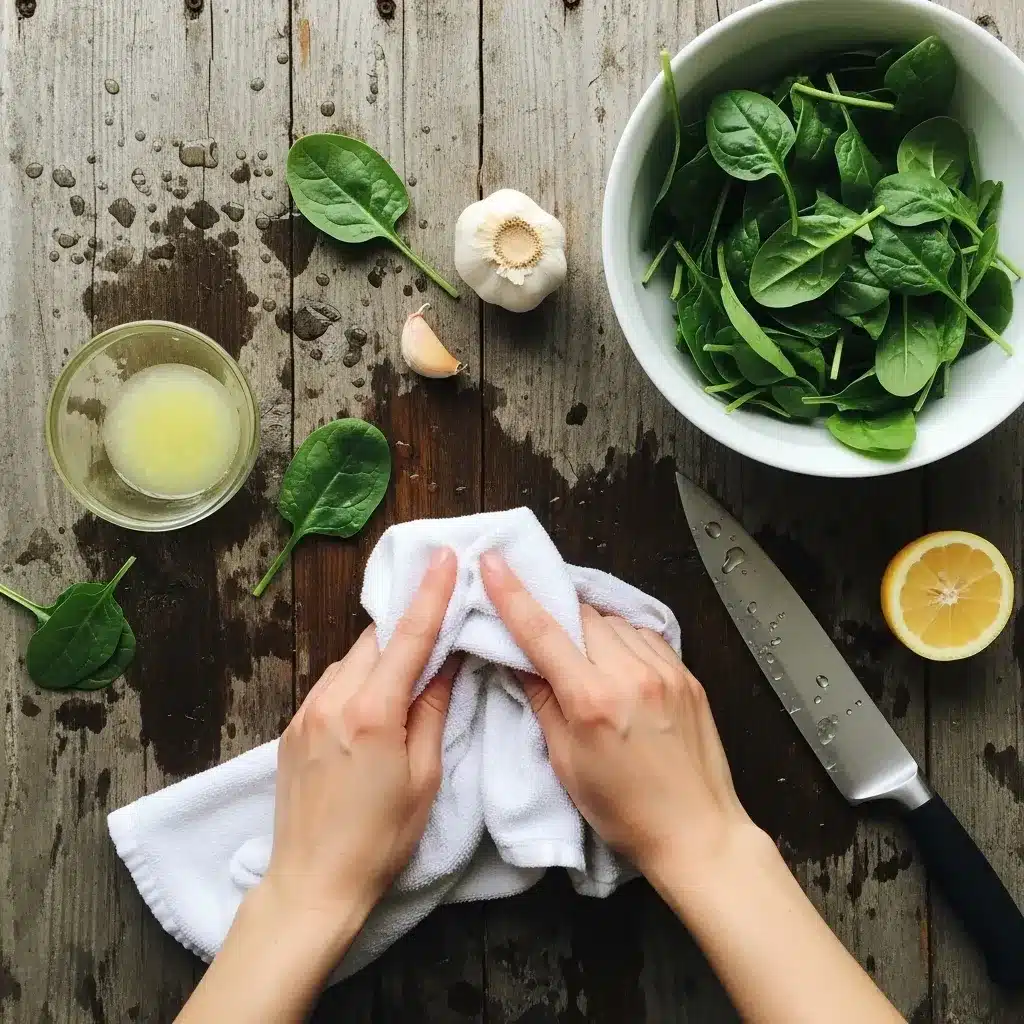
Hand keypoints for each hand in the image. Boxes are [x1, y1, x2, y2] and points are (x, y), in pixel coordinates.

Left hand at [177, 547, 459, 1022]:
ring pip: (351, 661)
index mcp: (372, 712)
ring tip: (407, 672)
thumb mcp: (424, 777)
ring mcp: (306, 713)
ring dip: (380, 656)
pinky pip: (331, 686)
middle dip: (405, 625)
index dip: (431, 594)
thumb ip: (432, 711)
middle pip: (375, 641)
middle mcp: (332, 701)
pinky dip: (357, 680)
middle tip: (435, 614)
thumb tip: (447, 663)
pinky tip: (373, 702)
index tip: (444, 557)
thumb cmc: (380, 840)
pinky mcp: (292, 729)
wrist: (311, 884)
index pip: (408, 637)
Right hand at [481, 551, 901, 1023]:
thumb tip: (518, 661)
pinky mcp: (687, 675)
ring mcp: (665, 671)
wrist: (698, 833)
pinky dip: (624, 641)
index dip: (512, 594)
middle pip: (581, 616)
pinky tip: (619, 666)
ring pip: (614, 622)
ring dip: (592, 630)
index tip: (493, 564)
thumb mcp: (567, 764)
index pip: (542, 632)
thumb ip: (542, 703)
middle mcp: (631, 675)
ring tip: (587, 662)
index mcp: (593, 701)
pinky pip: (645, 636)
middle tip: (546, 636)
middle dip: (559, 618)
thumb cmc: (625, 811)